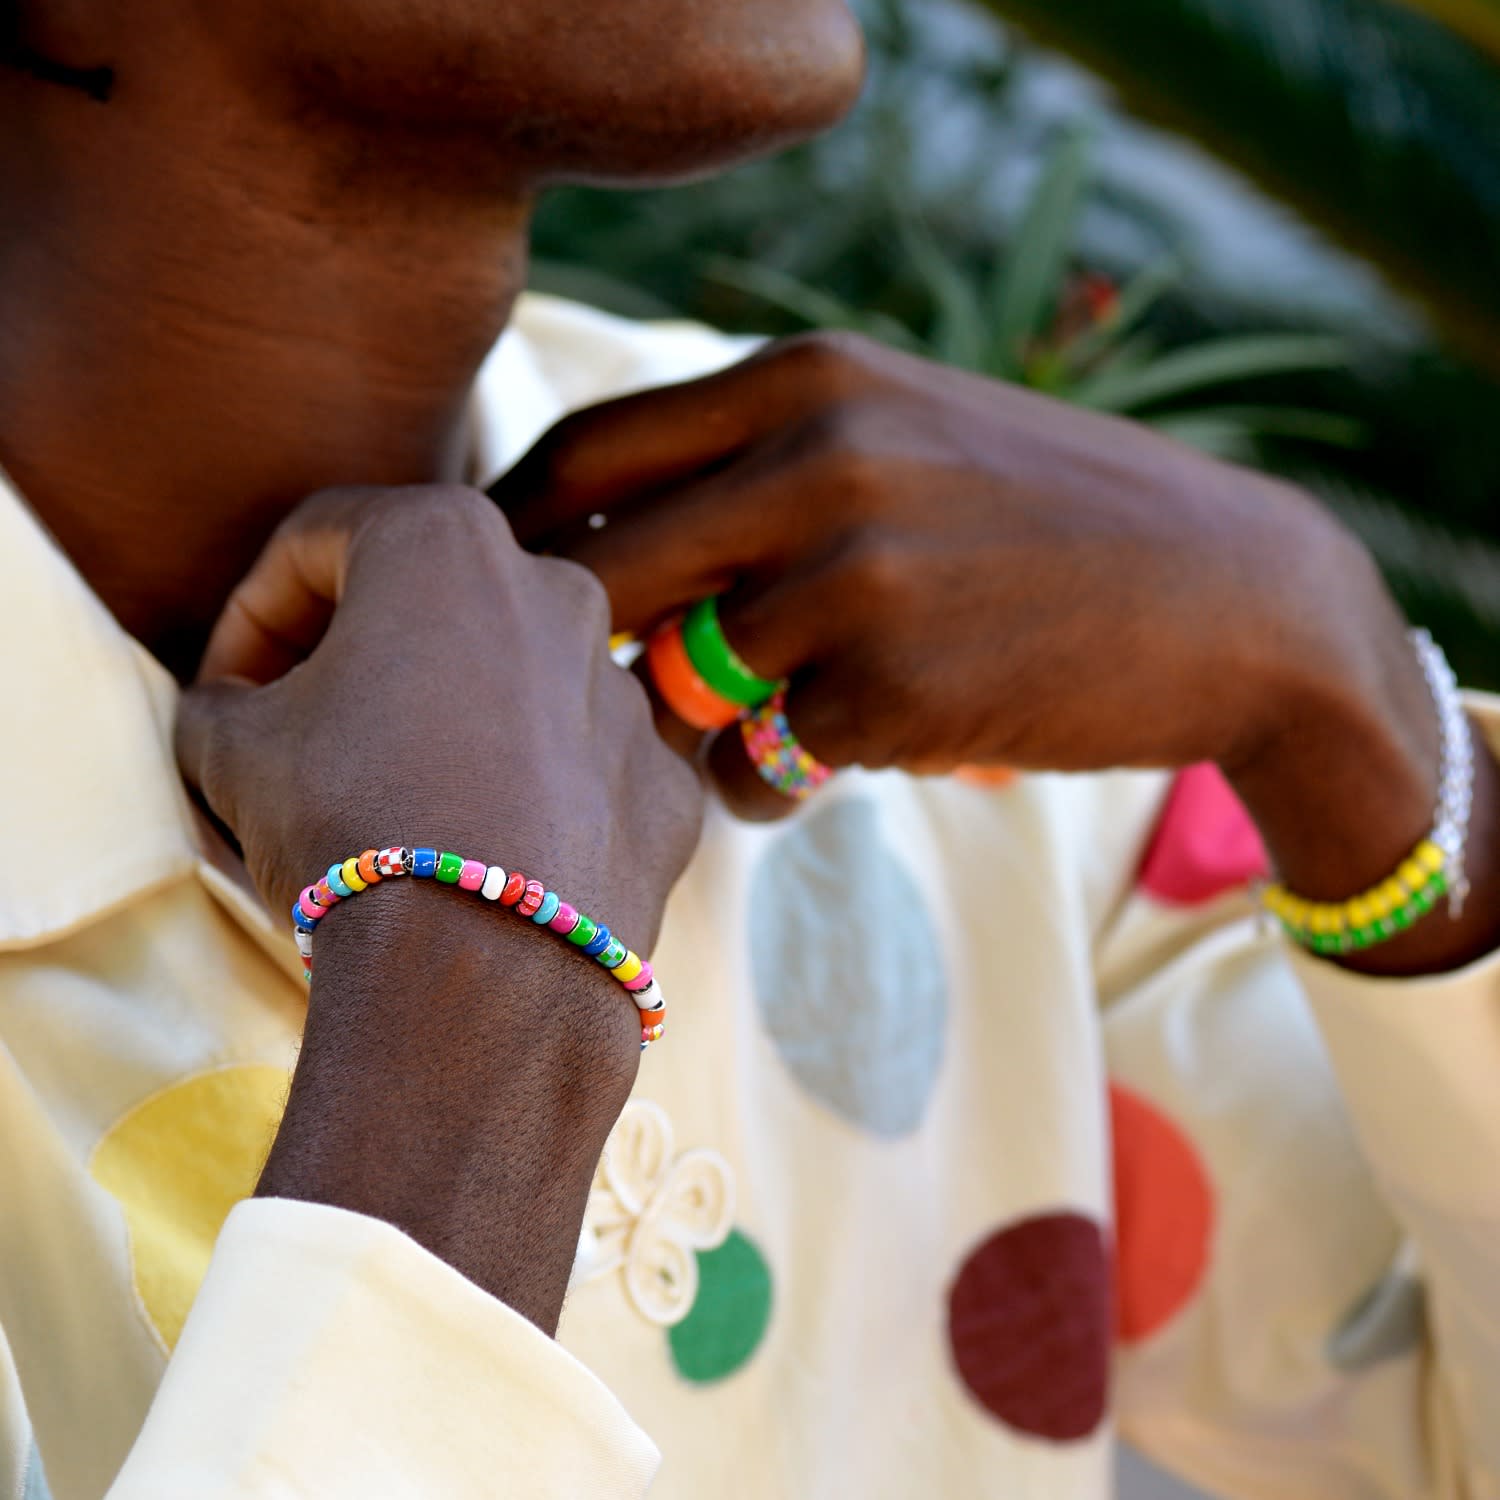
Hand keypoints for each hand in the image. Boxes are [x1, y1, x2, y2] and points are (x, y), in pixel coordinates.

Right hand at [176, 485, 701, 1327]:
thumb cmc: (349, 823)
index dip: (251, 614)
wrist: (484, 970)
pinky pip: (586, 771)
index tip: (227, 691)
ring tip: (402, 806)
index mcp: (446, 539)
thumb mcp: (231, 748)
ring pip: (519, 685)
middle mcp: (558, 590)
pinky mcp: (666, 782)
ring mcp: (626, 689)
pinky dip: (538, 796)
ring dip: (457, 724)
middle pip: (432, 603)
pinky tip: (490, 856)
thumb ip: (224, 698)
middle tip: (307, 736)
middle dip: (360, 657)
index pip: (316, 541)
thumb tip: (235, 707)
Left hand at [498, 331, 1499, 972]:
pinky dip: (775, 780)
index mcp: (803, 377)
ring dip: (695, 736)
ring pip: (677, 692)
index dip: (513, 537)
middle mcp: (816, 460)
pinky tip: (847, 757)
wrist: (1232, 598)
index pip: (583, 455)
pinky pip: (760, 763)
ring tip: (770, 733)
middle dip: (579, 654)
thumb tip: (593, 544)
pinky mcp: (894, 691)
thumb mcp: (901, 430)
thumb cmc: (1044, 518)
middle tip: (593, 699)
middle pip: (596, 578)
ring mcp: (855, 576)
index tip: (497, 602)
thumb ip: (757, 462)